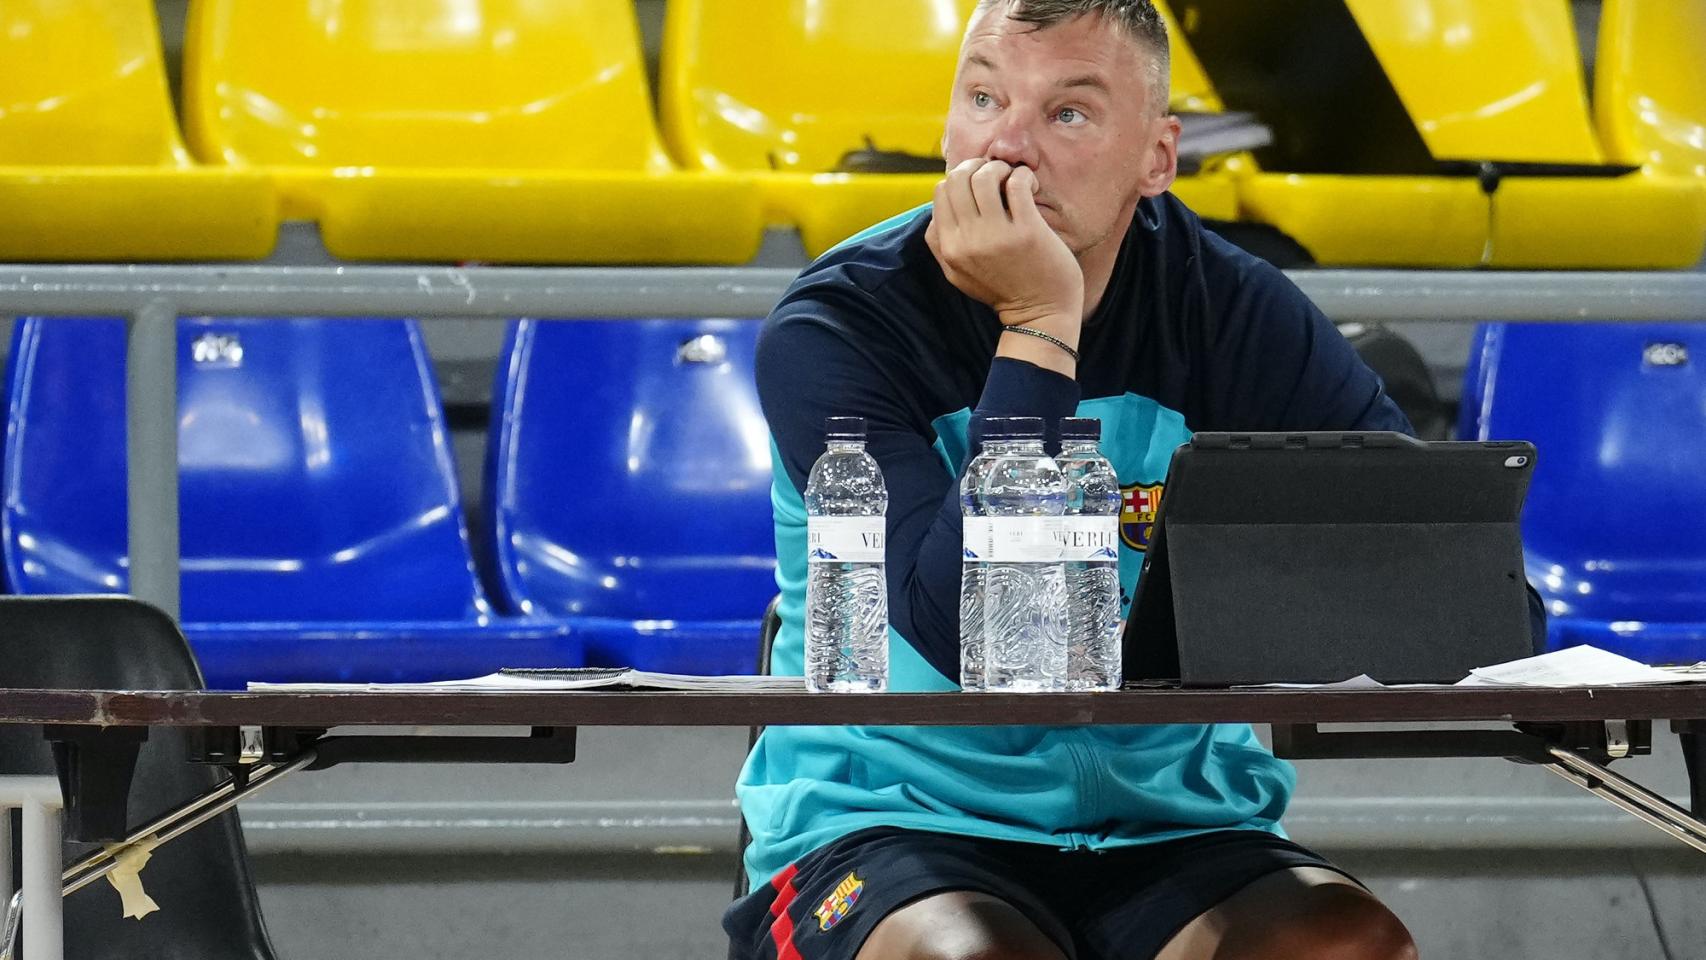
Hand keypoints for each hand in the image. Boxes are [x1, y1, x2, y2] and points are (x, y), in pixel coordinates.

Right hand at [925, 159, 1084, 329]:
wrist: (1040, 315)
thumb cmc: (1003, 288)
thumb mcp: (958, 273)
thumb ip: (941, 243)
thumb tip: (937, 206)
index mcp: (949, 248)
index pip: (941, 191)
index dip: (960, 178)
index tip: (979, 185)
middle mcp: (967, 241)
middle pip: (958, 178)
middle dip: (977, 166)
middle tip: (996, 175)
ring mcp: (996, 236)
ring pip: (984, 175)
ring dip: (1000, 168)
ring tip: (1012, 179)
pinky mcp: (1026, 231)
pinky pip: (1016, 183)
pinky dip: (1023, 175)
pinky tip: (1030, 186)